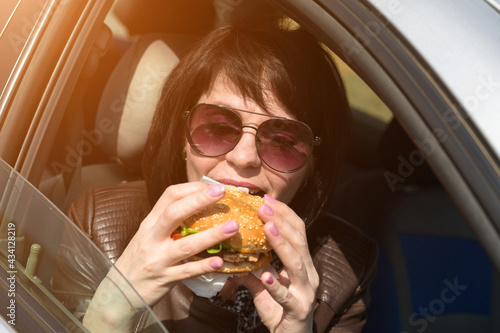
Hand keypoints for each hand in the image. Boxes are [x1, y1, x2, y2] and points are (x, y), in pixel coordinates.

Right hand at [84, 182, 239, 330]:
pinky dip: (203, 266)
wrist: (118, 292)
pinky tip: (219, 261)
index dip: (192, 188)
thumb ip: (168, 222)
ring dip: (211, 235)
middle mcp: (151, 238)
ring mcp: (157, 259)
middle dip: (199, 201)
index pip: (169, 196)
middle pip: (174, 214)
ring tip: (233, 227)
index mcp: (150, 223)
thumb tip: (200, 206)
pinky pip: (186, 272)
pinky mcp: (164, 279)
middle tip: (222, 192)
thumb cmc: (139, 259)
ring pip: (186, 245)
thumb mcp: (148, 235)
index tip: (212, 186)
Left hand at [232, 196, 318, 332]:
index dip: (284, 214)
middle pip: (299, 242)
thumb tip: (230, 254)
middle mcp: (308, 274)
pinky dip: (277, 286)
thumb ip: (252, 268)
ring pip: (297, 264)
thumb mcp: (264, 285)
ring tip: (268, 229)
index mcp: (302, 264)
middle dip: (281, 222)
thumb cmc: (280, 310)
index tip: (267, 200)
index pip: (298, 232)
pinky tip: (265, 276)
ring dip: (282, 244)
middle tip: (263, 206)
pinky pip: (287, 297)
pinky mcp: (298, 310)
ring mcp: (305, 292)